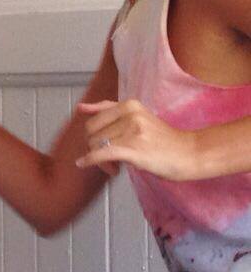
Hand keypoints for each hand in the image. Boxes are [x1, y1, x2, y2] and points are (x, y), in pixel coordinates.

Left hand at [75, 100, 197, 179]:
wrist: (190, 153)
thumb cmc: (162, 139)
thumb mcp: (137, 117)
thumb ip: (109, 111)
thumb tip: (80, 107)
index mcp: (130, 105)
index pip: (94, 120)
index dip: (93, 136)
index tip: (102, 145)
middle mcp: (130, 114)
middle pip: (91, 133)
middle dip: (94, 148)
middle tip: (109, 160)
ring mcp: (132, 131)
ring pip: (95, 145)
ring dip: (100, 160)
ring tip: (114, 166)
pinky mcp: (133, 148)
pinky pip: (100, 153)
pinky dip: (89, 160)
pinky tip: (84, 164)